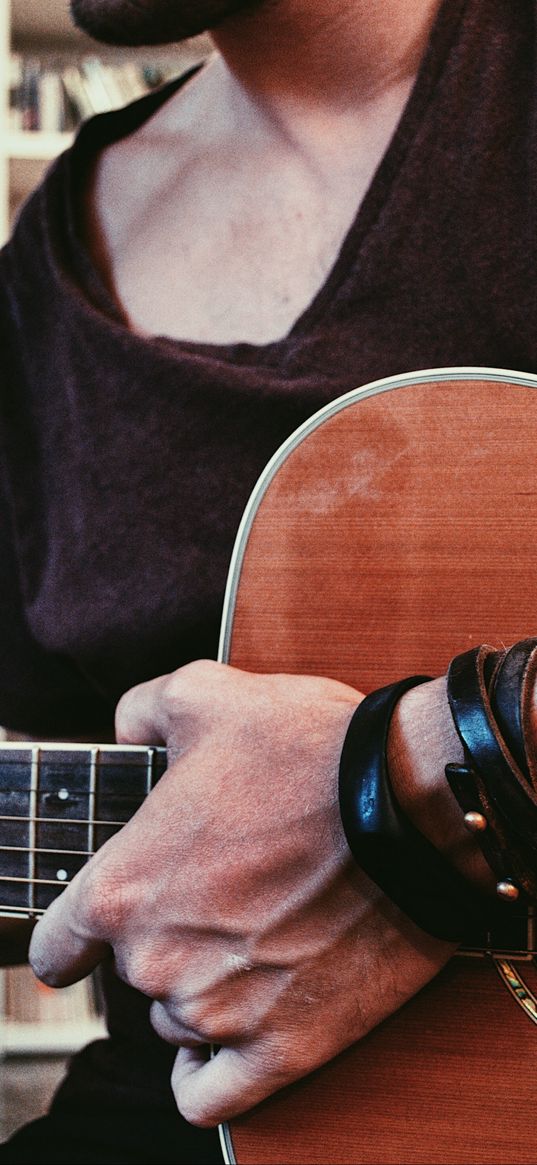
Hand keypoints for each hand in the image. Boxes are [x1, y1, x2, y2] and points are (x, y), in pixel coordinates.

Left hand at [29, 661, 453, 1125]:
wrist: (412, 805)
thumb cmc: (309, 749)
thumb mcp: (207, 693)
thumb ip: (143, 710)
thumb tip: (127, 730)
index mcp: (125, 888)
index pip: (57, 946)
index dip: (73, 935)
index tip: (96, 928)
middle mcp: (157, 962)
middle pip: (132, 974)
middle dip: (167, 937)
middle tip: (223, 893)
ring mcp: (219, 1013)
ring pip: (176, 1022)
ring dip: (202, 991)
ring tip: (253, 938)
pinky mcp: (283, 1050)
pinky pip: (211, 1095)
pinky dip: (212, 1070)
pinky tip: (230, 1036)